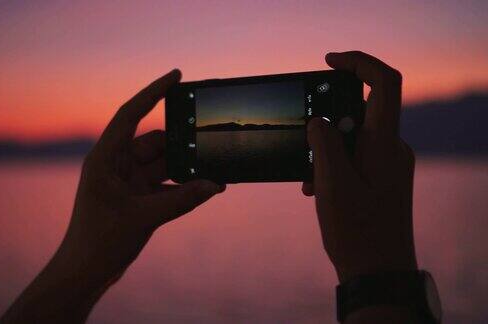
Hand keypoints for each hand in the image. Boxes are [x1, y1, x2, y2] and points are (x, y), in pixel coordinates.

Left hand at [0, 69, 224, 322]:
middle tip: (209, 140)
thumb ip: (182, 200)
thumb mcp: (145, 217)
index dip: (153, 92)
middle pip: (154, 142)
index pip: (130, 114)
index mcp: (105, 158)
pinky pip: (164, 183)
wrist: (86, 272)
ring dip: (184, 168)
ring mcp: (126, 181)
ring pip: (162, 164)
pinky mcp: (135, 197)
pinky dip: (181, 185)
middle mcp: (115, 164)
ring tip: (212, 169)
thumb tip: (215, 185)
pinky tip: (203, 188)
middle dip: (181, 143)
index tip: (176, 75)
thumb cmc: (101, 241)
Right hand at [302, 51, 416, 282]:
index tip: (328, 62)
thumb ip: (324, 143)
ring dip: (326, 149)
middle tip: (304, 138)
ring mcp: (389, 165)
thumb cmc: (357, 231)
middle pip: (361, 110)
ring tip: (308, 177)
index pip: (384, 83)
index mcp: (384, 144)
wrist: (378, 272)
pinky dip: (333, 164)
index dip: (358, 63)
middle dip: (327, 119)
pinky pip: (356, 157)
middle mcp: (392, 149)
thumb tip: (317, 120)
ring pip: (353, 137)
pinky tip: (315, 188)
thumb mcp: (331, 183)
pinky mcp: (382, 179)